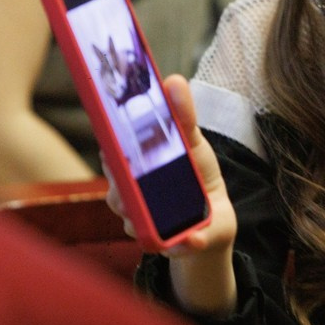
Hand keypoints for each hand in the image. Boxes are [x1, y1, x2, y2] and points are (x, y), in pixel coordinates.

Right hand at [103, 75, 238, 313]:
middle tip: (135, 180)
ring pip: (132, 219)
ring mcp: (142, 220)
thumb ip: (182, 115)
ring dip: (145, 215)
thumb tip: (173, 80)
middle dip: (123, 187)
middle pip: (116, 190)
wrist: (214, 218)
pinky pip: (162, 244)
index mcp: (136, 165)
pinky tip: (190, 239)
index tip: (113, 147)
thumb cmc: (196, 174)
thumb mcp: (192, 142)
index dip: (110, 151)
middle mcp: (131, 194)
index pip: (112, 155)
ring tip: (164, 210)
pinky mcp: (164, 243)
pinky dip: (178, 243)